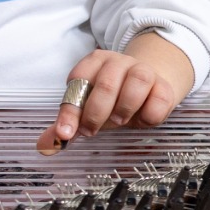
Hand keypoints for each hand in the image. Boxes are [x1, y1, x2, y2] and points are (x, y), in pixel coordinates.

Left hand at [41, 30, 196, 152]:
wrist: (149, 88)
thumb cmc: (113, 100)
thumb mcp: (88, 109)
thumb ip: (68, 125)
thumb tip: (45, 147)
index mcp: (94, 63)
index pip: (78, 82)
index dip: (70, 111)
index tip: (65, 134)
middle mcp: (118, 62)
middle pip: (107, 82)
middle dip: (96, 112)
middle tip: (92, 130)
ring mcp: (144, 71)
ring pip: (138, 81)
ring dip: (125, 108)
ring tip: (119, 121)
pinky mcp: (164, 86)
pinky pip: (159, 98)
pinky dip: (149, 114)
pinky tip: (142, 119)